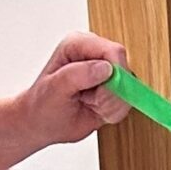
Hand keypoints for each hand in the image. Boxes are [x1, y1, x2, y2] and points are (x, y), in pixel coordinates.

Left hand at [18, 33, 130, 152]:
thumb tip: (105, 68)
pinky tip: (94, 110)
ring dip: (110, 105)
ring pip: (129, 90)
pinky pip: (127, 102)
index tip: (100, 95)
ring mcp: (106, 73)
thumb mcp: (54, 89)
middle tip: (87, 100)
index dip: (115, 74)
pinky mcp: (114, 89)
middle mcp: (95, 55)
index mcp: (78, 44)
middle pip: (125, 71)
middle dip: (110, 94)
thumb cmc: (42, 105)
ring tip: (88, 104)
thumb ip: (78, 75)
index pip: (113, 51)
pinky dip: (112, 112)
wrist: (41, 124)